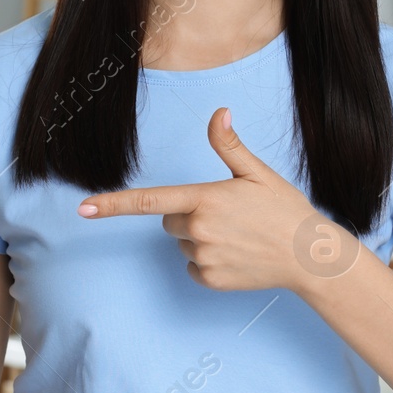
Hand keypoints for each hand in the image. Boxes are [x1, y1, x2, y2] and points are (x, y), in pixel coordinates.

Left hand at [79, 108, 350, 292]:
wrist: (309, 256)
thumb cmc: (284, 209)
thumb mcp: (257, 173)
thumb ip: (229, 145)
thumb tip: (218, 112)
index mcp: (204, 198)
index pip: (148, 201)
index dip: (112, 204)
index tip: (83, 208)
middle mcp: (198, 229)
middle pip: (169, 219)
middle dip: (189, 214)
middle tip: (227, 215)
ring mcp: (202, 257)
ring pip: (182, 242)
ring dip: (201, 238)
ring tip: (237, 236)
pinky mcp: (208, 279)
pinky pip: (192, 265)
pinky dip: (208, 260)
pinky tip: (236, 255)